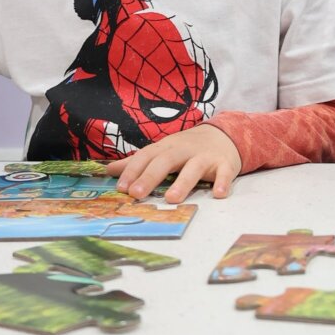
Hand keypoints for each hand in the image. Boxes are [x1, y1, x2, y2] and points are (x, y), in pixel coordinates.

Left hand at [107, 124, 242, 203]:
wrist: (225, 135)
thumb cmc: (188, 148)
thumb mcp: (163, 150)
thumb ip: (138, 162)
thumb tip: (109, 170)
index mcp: (167, 147)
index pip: (146, 156)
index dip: (133, 170)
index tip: (121, 187)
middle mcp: (184, 150)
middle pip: (166, 161)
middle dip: (150, 176)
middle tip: (136, 194)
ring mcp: (205, 157)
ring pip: (194, 168)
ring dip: (183, 182)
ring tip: (171, 198)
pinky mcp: (225, 164)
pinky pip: (224, 173)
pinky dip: (222, 182)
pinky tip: (219, 194)